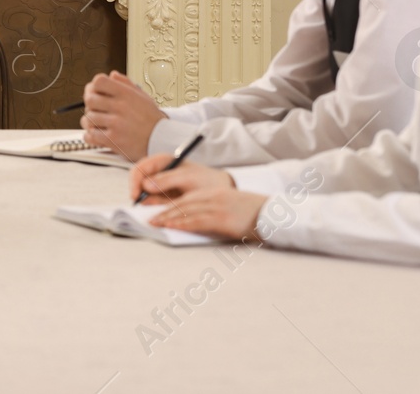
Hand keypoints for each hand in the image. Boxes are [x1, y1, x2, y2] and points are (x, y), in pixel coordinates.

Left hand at [81, 70, 163, 162]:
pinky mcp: (113, 140)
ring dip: (89, 121)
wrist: (162, 140)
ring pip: (88, 118)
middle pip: (89, 99)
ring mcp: (116, 124)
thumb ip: (125, 83)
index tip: (95, 92)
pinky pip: (90, 136)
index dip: (93, 86)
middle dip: (89, 103)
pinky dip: (90, 136)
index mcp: (126, 94)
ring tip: (96, 122)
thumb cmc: (152, 119)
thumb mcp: (142, 96)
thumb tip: (112, 74)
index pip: (98, 81)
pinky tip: (96, 134)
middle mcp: (120, 107)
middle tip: (94, 108)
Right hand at [127, 155, 233, 204]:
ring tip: (153, 209)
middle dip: (137, 193)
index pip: (140, 168)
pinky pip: (152, 202)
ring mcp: (160, 185)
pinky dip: (153, 207)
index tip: (135, 195)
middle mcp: (158, 172)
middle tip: (139, 206)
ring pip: (143, 193)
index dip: (134, 181)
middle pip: (138, 181)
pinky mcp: (164, 198)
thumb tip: (145, 185)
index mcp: (163, 161)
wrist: (221, 193)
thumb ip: (166, 180)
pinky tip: (159, 211)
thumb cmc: (206, 181)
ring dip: (145, 201)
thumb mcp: (187, 178)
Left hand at [148, 186, 267, 242]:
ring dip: (167, 217)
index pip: (185, 195)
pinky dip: (180, 223)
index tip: (155, 207)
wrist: (271, 213)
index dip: (168, 201)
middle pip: (181, 201)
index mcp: (213, 192)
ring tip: (154, 222)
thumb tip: (191, 218)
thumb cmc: (251, 212)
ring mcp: (216, 207)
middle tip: (148, 217)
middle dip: (163, 209)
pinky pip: (196, 221)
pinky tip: (170, 226)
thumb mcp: (229, 204)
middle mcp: (212, 197)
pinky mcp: (221, 219)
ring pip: (185, 210)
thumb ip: (211, 208)